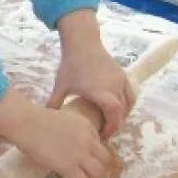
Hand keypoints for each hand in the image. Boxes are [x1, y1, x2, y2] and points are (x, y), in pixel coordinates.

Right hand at [0, 88, 113, 177]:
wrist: (27, 123)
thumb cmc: (36, 119)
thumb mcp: (63, 118)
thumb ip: (72, 130)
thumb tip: (69, 143)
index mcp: (87, 126)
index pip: (100, 144)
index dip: (92, 153)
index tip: (82, 157)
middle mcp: (88, 140)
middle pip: (105, 160)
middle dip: (99, 168)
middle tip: (89, 172)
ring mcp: (79, 154)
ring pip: (98, 173)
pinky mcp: (68, 166)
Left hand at [51, 12, 134, 138]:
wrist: (83, 42)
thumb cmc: (71, 65)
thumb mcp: (61, 85)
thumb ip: (54, 103)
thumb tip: (47, 118)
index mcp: (100, 92)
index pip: (114, 116)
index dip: (111, 128)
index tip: (102, 135)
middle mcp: (114, 87)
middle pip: (122, 113)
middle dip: (116, 124)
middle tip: (105, 131)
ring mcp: (121, 80)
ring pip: (129, 104)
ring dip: (122, 115)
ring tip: (111, 120)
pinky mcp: (123, 75)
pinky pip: (130, 94)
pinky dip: (127, 104)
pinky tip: (117, 107)